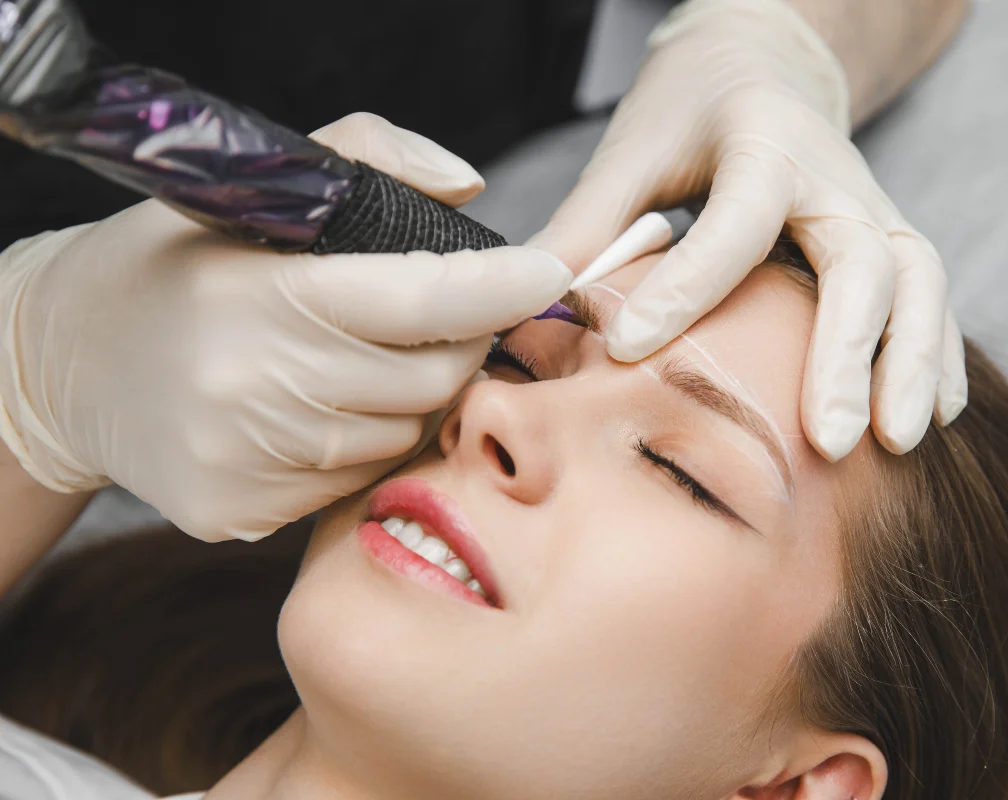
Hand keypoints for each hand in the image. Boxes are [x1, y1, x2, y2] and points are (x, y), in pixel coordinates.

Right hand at [0, 113, 571, 541]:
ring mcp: (246, 463)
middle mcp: (254, 390)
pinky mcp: (237, 513)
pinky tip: (318, 410)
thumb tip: (467, 188)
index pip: (424, 300)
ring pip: (401, 436)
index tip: (547, 273)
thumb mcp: (247, 189)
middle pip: (430, 380)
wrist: (61, 364)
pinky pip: (353, 481)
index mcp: (262, 298)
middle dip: (460, 344)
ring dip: (410, 398)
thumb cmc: (169, 265)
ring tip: (359, 360)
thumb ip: (365, 160)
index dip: (499, 289)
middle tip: (443, 316)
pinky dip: (361, 443)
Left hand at [530, 0, 966, 460]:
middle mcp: (833, 176)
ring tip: (895, 444)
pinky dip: (936, 356)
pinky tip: (930, 418)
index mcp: (762, 142)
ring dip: (911, 363)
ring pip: (918, 281)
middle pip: (862, 260)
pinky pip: (930, 295)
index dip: (688, 287)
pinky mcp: (890, 236)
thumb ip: (587, 225)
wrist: (764, 62)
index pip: (737, 221)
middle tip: (826, 441)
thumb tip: (528, 307)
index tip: (630, 349)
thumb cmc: (690, 108)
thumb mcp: (631, 150)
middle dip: (848, 353)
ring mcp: (872, 207)